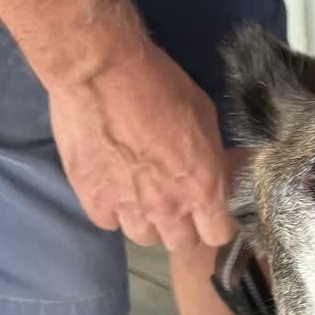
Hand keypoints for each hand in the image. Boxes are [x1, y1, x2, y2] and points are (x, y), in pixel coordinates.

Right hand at [48, 38, 234, 249]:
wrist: (101, 71)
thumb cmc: (160, 85)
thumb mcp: (205, 117)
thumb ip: (212, 156)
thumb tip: (221, 170)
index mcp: (204, 188)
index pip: (218, 235)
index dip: (214, 223)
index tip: (209, 211)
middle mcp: (169, 207)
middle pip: (181, 242)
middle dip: (181, 225)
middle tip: (173, 199)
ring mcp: (129, 207)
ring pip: (144, 237)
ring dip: (146, 220)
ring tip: (140, 194)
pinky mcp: (93, 199)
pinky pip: (108, 222)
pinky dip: (111, 210)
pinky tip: (112, 188)